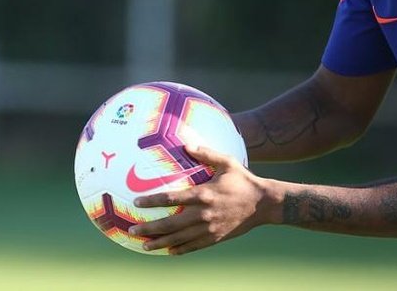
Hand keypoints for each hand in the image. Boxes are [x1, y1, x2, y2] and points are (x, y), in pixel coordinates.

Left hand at [129, 143, 267, 254]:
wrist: (264, 204)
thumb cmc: (244, 180)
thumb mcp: (227, 162)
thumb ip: (206, 153)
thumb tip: (187, 144)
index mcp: (203, 194)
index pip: (171, 198)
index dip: (152, 200)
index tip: (137, 202)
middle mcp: (204, 214)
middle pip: (171, 224)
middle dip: (150, 228)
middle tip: (132, 229)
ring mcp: (209, 229)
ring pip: (180, 239)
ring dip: (160, 243)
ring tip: (144, 246)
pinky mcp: (216, 238)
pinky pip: (194, 246)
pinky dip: (180, 249)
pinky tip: (168, 252)